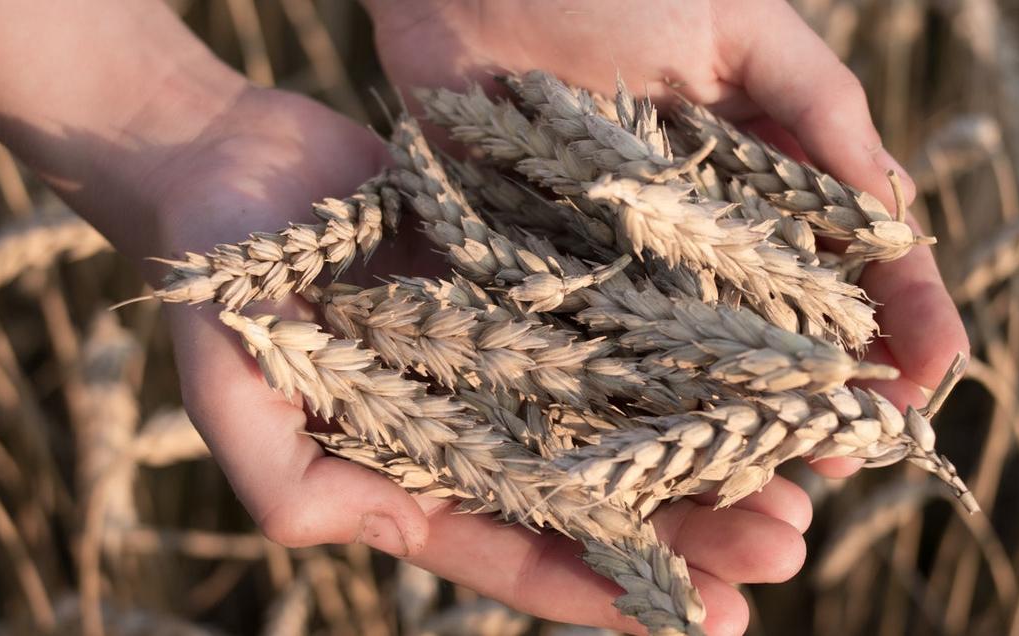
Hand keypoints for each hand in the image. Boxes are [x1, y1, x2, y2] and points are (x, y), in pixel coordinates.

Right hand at [144, 86, 809, 635]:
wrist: (233, 169)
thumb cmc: (221, 286)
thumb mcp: (235, 393)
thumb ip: (287, 478)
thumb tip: (359, 534)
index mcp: (418, 476)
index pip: (527, 550)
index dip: (614, 592)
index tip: (708, 620)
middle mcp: (480, 426)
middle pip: (602, 493)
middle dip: (693, 529)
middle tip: (785, 547)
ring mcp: (512, 356)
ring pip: (627, 417)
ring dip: (708, 451)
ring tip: (798, 481)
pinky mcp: (533, 286)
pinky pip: (617, 327)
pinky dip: (682, 353)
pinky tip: (751, 369)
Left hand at [368, 0, 968, 455]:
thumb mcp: (741, 27)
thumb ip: (821, 111)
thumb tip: (899, 215)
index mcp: (764, 174)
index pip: (851, 254)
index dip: (900, 312)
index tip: (934, 370)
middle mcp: (703, 230)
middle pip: (781, 325)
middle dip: (827, 389)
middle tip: (859, 447)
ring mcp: (626, 261)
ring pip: (696, 357)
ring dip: (739, 418)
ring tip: (776, 475)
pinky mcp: (543, 274)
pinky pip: (594, 347)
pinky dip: (626, 402)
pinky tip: (659, 453)